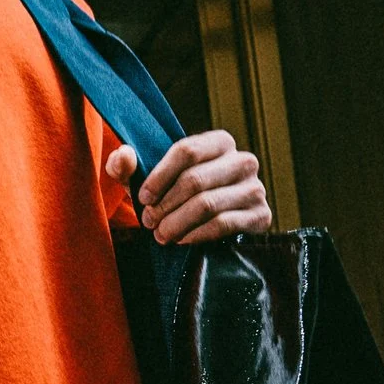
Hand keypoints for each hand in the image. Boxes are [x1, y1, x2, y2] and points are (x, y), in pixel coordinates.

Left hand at [109, 130, 271, 245]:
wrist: (207, 224)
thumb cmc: (174, 194)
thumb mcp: (148, 179)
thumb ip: (127, 165)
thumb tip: (122, 156)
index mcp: (219, 142)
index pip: (187, 151)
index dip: (160, 176)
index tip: (142, 198)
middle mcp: (243, 160)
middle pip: (195, 180)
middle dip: (165, 205)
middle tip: (149, 222)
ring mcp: (255, 188)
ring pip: (207, 204)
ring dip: (177, 223)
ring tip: (161, 234)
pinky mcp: (261, 215)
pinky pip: (223, 224)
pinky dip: (196, 234)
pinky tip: (182, 240)